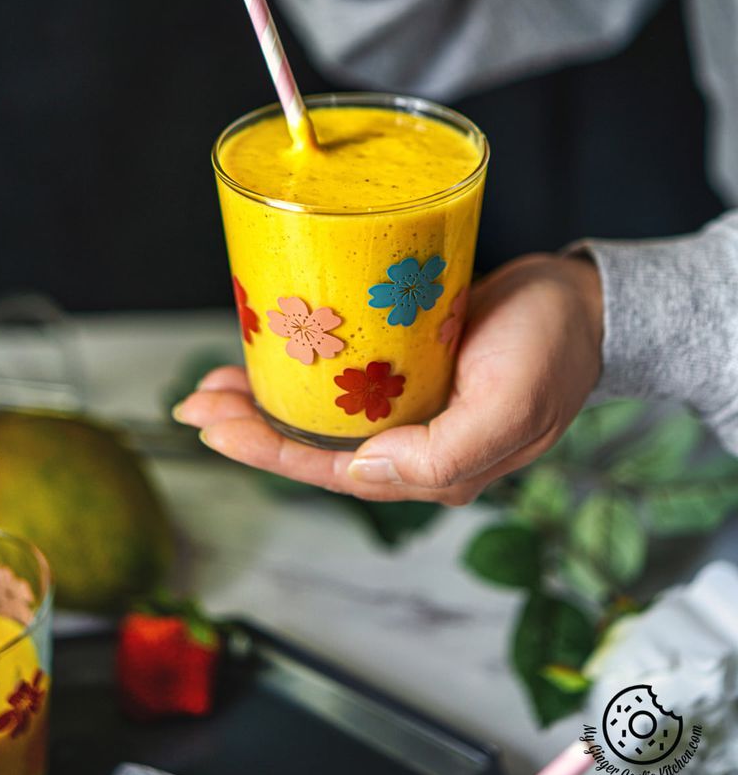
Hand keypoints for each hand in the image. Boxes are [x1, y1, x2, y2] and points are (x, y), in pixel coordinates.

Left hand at [173, 254, 603, 503]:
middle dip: (249, 428)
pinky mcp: (407, 366)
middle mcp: (411, 445)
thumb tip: (362, 473)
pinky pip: (340, 378)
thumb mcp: (509, 407)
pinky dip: (301, 369)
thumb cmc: (552, 349)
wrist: (581, 301)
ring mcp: (408, 406)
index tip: (215, 428)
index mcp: (431, 468)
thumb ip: (441, 455)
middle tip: (194, 402)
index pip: (332, 472)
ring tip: (213, 383)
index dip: (268, 453)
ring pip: (319, 413)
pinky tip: (269, 353)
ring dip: (264, 399)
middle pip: (313, 446)